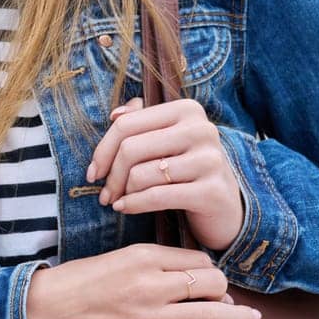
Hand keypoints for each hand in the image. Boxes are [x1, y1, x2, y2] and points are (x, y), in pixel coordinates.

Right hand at [27, 243, 259, 318]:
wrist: (41, 310)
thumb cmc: (74, 283)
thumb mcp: (114, 259)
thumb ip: (149, 263)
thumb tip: (187, 274)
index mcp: (142, 256)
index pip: (198, 260)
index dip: (211, 270)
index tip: (212, 281)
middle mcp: (151, 284)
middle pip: (213, 283)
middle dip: (226, 292)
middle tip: (228, 301)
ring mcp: (148, 318)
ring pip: (211, 315)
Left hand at [88, 97, 244, 252]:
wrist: (225, 206)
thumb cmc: (186, 169)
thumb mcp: (165, 140)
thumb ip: (141, 120)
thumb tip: (115, 114)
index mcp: (187, 110)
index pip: (127, 125)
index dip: (102, 150)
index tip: (93, 172)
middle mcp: (202, 129)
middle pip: (131, 149)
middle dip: (110, 175)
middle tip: (104, 194)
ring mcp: (210, 160)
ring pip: (141, 174)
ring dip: (123, 192)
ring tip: (118, 201)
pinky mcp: (212, 191)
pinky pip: (157, 196)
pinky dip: (134, 204)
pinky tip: (124, 208)